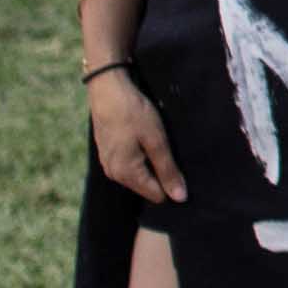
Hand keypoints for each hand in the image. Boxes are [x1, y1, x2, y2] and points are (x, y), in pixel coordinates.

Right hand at [90, 70, 183, 203]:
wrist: (107, 89)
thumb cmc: (133, 113)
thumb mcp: (156, 140)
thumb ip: (168, 170)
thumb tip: (180, 198)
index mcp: (126, 174)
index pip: (156, 196)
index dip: (172, 183)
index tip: (179, 163)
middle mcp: (114, 174)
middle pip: (147, 186)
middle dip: (161, 173)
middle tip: (168, 148)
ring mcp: (109, 164)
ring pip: (139, 174)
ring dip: (151, 162)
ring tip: (156, 141)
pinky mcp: (108, 153)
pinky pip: (130, 163)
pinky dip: (141, 155)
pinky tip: (144, 137)